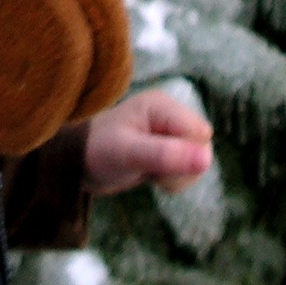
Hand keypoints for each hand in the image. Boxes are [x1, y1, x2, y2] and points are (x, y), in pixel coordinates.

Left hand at [86, 88, 213, 195]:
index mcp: (162, 105)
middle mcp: (171, 114)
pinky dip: (172, 179)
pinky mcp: (170, 148)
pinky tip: (150, 174)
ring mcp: (171, 132)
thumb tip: (207, 159)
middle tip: (148, 169)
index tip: (156, 163)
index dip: (184, 156)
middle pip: (203, 148)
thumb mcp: (128, 153)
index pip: (200, 134)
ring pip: (198, 162)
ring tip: (146, 171)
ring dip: (175, 176)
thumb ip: (165, 155)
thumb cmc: (97, 151)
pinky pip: (188, 169)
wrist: (78, 163)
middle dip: (179, 168)